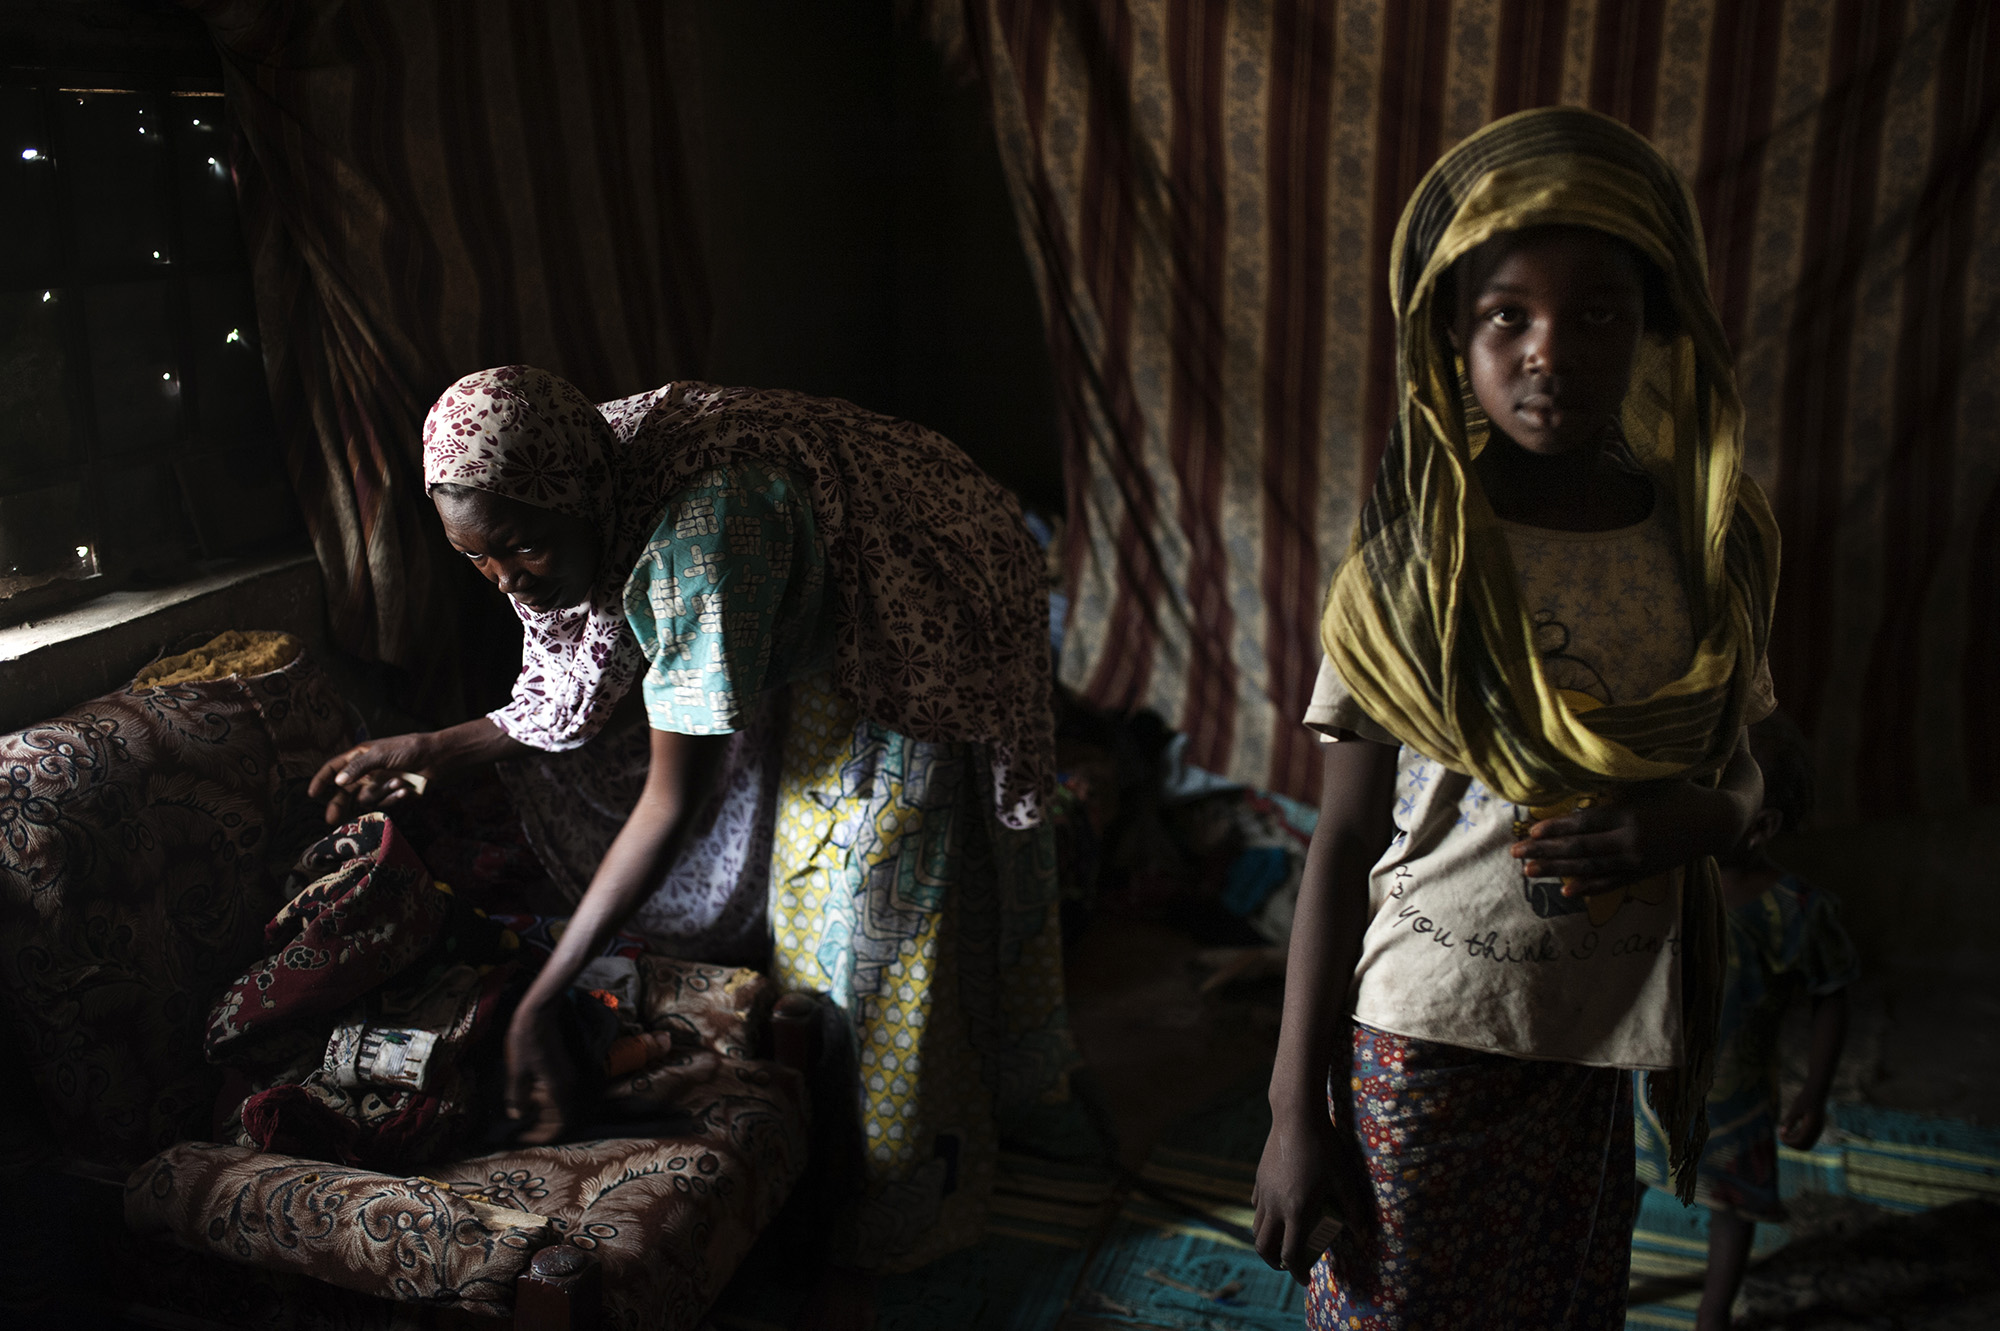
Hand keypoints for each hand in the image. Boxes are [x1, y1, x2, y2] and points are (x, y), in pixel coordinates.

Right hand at [307, 733, 440, 824]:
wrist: (438, 759)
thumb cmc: (410, 749)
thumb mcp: (381, 754)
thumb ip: (358, 767)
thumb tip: (338, 782)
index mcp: (360, 756)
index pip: (334, 768)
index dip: (322, 779)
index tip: (312, 794)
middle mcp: (367, 772)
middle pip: (344, 791)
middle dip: (338, 805)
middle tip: (331, 820)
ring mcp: (379, 784)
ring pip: (366, 799)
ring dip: (381, 794)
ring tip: (398, 782)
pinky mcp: (392, 795)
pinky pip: (384, 803)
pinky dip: (394, 798)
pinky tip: (406, 789)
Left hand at [505, 1001, 575, 1145]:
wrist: (540, 1013)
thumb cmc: (526, 1041)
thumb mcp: (516, 1072)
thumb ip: (518, 1098)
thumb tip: (517, 1117)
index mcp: (557, 1090)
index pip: (558, 1125)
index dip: (542, 1136)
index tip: (523, 1138)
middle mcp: (568, 1086)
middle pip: (560, 1117)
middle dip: (541, 1126)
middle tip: (521, 1128)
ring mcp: (568, 1077)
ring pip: (559, 1105)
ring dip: (543, 1112)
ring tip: (522, 1109)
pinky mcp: (564, 1070)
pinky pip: (558, 1093)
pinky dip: (545, 1100)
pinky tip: (530, 1094)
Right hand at [1252, 1109, 1354, 1285]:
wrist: (1297, 1117)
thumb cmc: (1325, 1148)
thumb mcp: (1344, 1180)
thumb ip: (1353, 1210)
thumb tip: (1363, 1236)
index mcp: (1296, 1210)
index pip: (1289, 1254)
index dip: (1297, 1272)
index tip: (1305, 1279)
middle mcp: (1275, 1206)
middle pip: (1264, 1247)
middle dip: (1274, 1263)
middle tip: (1289, 1266)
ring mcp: (1264, 1192)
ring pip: (1256, 1228)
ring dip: (1267, 1242)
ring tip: (1282, 1244)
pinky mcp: (1259, 1179)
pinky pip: (1257, 1208)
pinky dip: (1264, 1219)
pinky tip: (1278, 1214)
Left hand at [1512, 781, 1736, 896]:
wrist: (1716, 821)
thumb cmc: (1680, 790)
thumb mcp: (1650, 777)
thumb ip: (1618, 777)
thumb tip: (1583, 761)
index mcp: (1629, 814)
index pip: (1585, 823)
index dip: (1556, 828)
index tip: (1530, 832)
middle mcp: (1630, 840)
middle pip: (1580, 849)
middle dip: (1545, 852)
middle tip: (1515, 855)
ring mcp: (1636, 860)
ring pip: (1590, 868)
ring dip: (1557, 870)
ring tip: (1528, 873)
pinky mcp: (1643, 872)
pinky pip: (1611, 883)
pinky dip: (1589, 888)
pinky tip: (1566, 891)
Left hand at [1779, 1097, 1827, 1149]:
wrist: (1817, 1092)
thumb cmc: (1805, 1098)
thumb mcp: (1796, 1108)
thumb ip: (1790, 1120)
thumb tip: (1782, 1132)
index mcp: (1812, 1126)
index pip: (1800, 1142)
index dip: (1789, 1142)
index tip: (1780, 1135)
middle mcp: (1817, 1131)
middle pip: (1804, 1146)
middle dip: (1792, 1144)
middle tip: (1782, 1136)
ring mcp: (1818, 1130)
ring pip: (1807, 1144)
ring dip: (1796, 1141)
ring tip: (1785, 1133)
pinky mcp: (1817, 1128)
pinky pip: (1808, 1138)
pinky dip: (1799, 1137)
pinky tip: (1791, 1130)